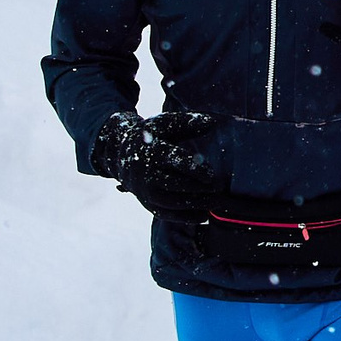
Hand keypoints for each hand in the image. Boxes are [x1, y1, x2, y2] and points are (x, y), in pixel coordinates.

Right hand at [90, 108, 221, 210]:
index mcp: (153, 152)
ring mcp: (145, 191)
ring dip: (194, 205)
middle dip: (198, 188)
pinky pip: (165, 214)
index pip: (176, 162)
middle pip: (174, 184)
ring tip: (215, 203)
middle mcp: (147, 174)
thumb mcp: (166, 124)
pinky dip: (184, 218)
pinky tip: (203, 216)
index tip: (211, 174)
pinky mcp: (147, 203)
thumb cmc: (153, 136)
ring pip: (171, 202)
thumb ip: (189, 123)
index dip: (195, 169)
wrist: (122, 154)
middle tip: (218, 188)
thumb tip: (212, 123)